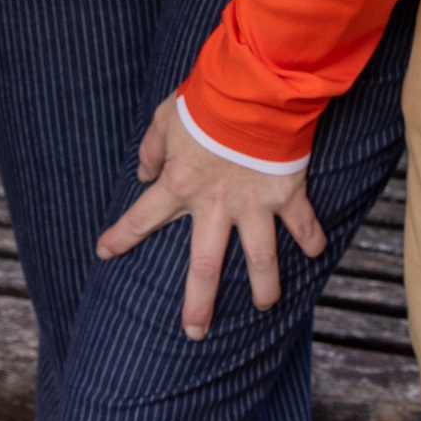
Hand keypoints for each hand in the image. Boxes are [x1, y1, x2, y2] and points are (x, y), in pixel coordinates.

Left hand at [95, 94, 324, 338]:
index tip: (104, 253)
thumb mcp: (165, 117)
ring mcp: (253, 204)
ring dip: (264, 286)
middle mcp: (215, 205)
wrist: (252, 89)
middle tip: (195, 332)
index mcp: (179, 185)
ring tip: (265, 305)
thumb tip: (143, 171)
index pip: (142, 217)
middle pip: (204, 266)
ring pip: (259, 258)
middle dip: (199, 303)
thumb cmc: (206, 98)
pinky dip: (312, 239)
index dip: (121, 237)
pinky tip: (316, 254)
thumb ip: (152, 148)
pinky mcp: (286, 192)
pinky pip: (302, 223)